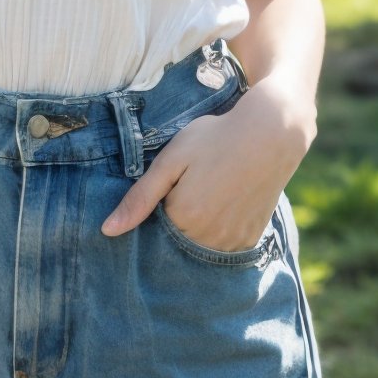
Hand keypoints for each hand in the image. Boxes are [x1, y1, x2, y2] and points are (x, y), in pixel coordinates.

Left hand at [100, 78, 310, 251]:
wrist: (270, 133)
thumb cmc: (215, 138)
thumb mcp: (172, 159)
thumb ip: (140, 197)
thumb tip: (107, 231)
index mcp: (184, 219)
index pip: (154, 228)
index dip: (160, 204)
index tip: (172, 183)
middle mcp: (208, 239)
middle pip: (179, 239)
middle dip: (179, 217)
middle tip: (196, 182)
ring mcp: (232, 242)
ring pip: (201, 245)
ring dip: (200, 227)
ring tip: (212, 190)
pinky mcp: (251, 239)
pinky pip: (225, 244)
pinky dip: (221, 229)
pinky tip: (226, 200)